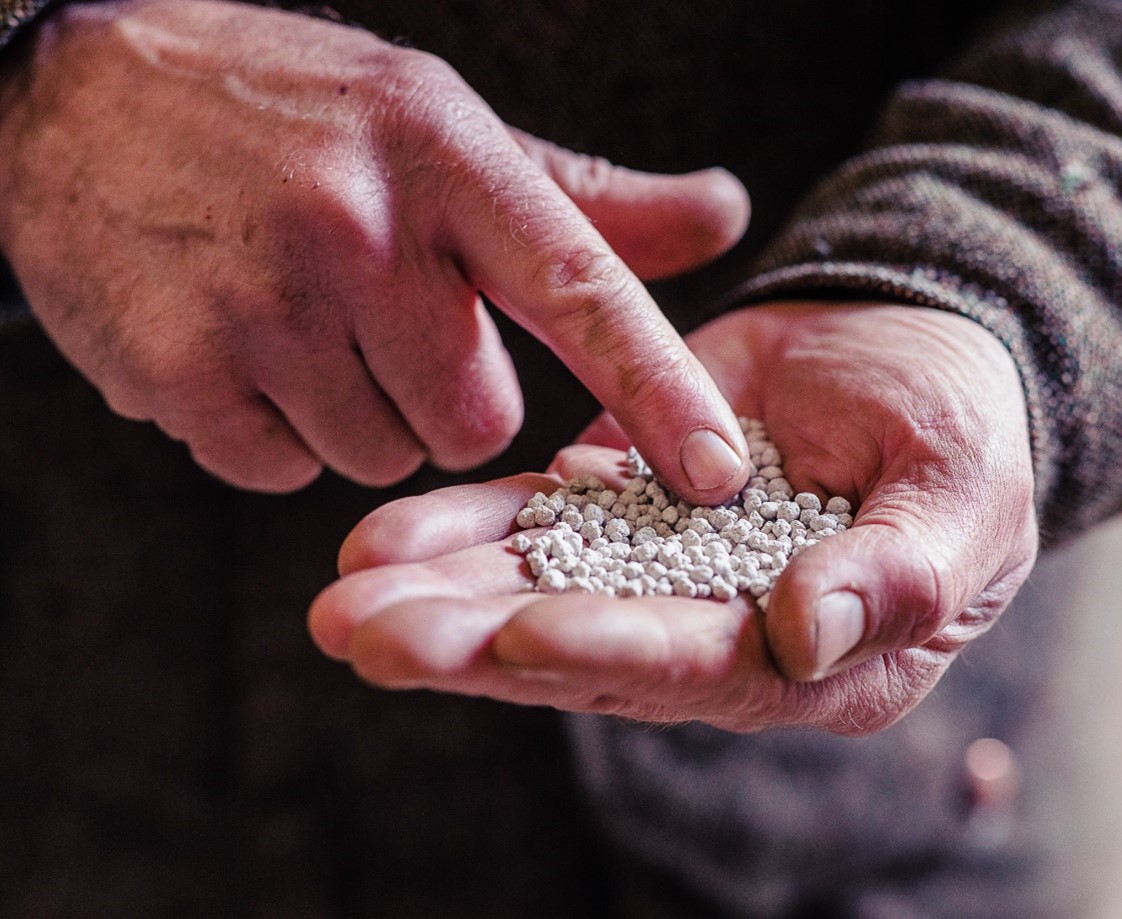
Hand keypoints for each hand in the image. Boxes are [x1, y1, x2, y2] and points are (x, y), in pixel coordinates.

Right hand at [0, 0, 749, 498]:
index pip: (581, 288)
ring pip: (380, 456)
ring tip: (297, 318)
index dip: (662, 388)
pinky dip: (271, 433)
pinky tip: (236, 345)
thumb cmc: (296, 118)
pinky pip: (280, 469)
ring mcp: (261, 302)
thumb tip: (726, 213)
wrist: (77, 92)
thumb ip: (588, 197)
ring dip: (355, 415)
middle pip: (475, 424)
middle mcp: (360, 229)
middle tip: (383, 319)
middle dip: (445, 397)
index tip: (721, 471)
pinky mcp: (176, 369)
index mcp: (447, 157)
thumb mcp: (444, 127)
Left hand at [309, 302, 1039, 733]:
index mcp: (820, 660)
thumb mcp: (961, 497)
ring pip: (542, 593)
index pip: (704, 665)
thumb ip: (901, 572)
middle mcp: (726, 636)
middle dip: (476, 645)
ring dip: (443, 597)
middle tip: (364, 637)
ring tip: (342, 595)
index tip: (517, 632)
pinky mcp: (625, 510)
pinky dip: (466, 530)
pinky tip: (383, 539)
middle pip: (591, 651)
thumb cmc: (965, 430)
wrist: (911, 351)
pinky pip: (538, 525)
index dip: (611, 649)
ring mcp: (665, 577)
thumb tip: (808, 634)